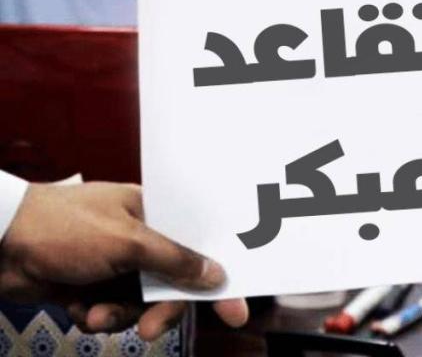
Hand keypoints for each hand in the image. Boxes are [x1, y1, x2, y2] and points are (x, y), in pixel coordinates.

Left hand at [0, 182, 248, 340]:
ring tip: (94, 316)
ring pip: (141, 301)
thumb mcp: (127, 243)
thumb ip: (174, 260)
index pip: (197, 246)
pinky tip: (78, 309)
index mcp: (153, 212)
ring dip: (119, 314)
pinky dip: (97, 314)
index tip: (235, 313)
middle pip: (171, 282)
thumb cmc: (65, 228)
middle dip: (158, 309)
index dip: (216, 279)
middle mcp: (139, 237)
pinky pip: (113, 309)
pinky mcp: (92, 284)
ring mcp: (115, 262)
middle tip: (150, 330)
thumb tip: (216, 275)